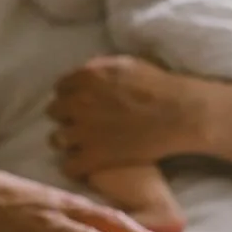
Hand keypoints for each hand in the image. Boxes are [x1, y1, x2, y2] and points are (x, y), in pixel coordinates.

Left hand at [48, 56, 210, 181]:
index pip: (60, 87)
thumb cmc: (159, 86)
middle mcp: (78, 103)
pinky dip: (75, 167)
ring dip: (67, 141)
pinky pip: (69, 166)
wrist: (178, 114)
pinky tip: (85, 165)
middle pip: (53, 112)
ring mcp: (84, 131)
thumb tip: (85, 71)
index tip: (78, 102)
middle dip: (65, 116)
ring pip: (56, 139)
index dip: (69, 95)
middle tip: (80, 123)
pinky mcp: (94, 156)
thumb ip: (101, 67)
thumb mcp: (127, 64)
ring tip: (80, 145)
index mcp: (86, 78)